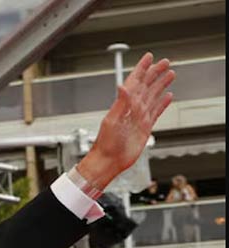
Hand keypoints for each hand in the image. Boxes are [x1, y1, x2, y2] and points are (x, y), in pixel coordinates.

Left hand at [77, 52, 173, 190]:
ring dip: (161, 85)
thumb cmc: (105, 144)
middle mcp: (132, 108)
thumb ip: (120, 103)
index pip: (134, 81)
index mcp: (124, 104)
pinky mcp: (145, 127)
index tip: (149, 57)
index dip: (142, 68)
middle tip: (164, 62)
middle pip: (146, 86)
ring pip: (153, 96)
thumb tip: (123, 86)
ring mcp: (139, 117)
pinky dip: (162, 103)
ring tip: (169, 74)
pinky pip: (156, 111)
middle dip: (155, 73)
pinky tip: (167, 97)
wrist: (108, 161)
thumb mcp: (112, 120)